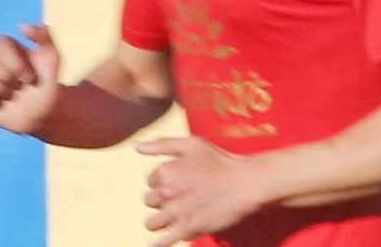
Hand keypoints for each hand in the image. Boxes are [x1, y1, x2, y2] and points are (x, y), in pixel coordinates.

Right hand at [0, 23, 61, 133]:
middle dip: (6, 76)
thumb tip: (21, 25)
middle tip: (18, 88)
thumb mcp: (52, 58)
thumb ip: (43, 36)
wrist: (41, 114)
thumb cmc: (45, 84)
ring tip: (8, 95)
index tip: (30, 78)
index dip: (15, 62)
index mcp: (4, 45)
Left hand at [137, 137, 271, 245]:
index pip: (150, 181)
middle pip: (149, 201)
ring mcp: (177, 213)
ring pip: (152, 223)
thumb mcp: (191, 144)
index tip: (174, 183)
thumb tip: (137, 147)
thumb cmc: (219, 161)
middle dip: (160, 201)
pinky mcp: (188, 229)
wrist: (244, 183)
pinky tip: (156, 245)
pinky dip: (158, 245)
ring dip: (158, 221)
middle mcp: (167, 192)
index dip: (161, 181)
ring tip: (170, 219)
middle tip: (176, 199)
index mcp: (166, 171)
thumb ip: (162, 144)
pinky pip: (164, 241)